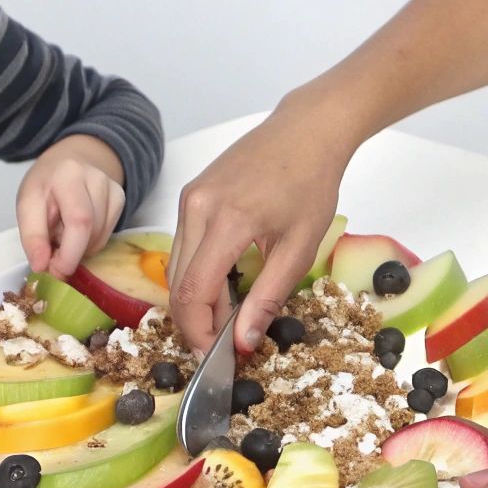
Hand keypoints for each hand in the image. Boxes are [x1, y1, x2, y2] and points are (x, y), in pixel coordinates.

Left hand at [17, 134, 126, 277]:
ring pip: (99, 237)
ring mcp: (113, 188)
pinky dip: (90, 243)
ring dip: (79, 248)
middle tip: (53, 260)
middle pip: (91, 231)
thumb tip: (42, 267)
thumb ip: (33, 236)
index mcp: (68, 175)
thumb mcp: (27, 204)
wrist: (69, 161)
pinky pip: (107, 235)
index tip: (52, 271)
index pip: (79, 221)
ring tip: (63, 235)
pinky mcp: (121, 198)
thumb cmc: (45, 185)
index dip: (69, 254)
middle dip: (71, 254)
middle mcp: (97, 178)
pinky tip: (78, 230)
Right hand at [168, 100, 355, 354]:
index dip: (200, 332)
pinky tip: (223, 285)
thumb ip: (268, 296)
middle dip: (195, 322)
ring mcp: (189, 198)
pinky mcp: (191, 193)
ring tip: (227, 318)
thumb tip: (245, 342)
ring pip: (176, 266)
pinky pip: (183, 244)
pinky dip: (196, 272)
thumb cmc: (312, 182)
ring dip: (195, 299)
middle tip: (224, 346)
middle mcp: (196, 207)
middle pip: (177, 283)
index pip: (193, 292)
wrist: (307, 129)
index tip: (218, 357)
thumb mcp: (299, 246)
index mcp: (226, 220)